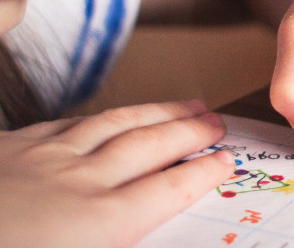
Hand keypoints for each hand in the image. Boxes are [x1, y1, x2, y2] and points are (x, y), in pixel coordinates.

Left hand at [0, 101, 234, 247]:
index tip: (226, 159)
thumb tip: (139, 234)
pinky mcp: (9, 149)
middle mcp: (79, 183)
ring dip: (156, 113)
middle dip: (190, 131)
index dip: (203, 171)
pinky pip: (66, 124)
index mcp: (98, 226)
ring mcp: (41, 160)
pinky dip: (99, 117)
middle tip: (216, 120)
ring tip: (185, 104)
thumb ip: (116, 245)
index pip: (169, 188)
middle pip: (150, 146)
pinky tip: (107, 116)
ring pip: (115, 124)